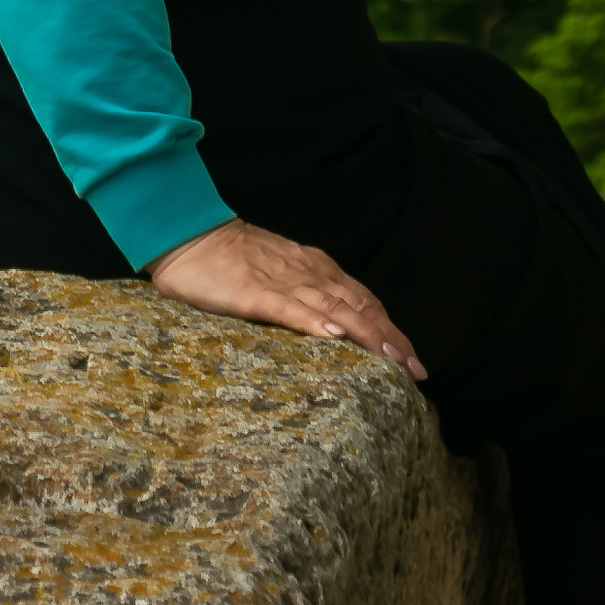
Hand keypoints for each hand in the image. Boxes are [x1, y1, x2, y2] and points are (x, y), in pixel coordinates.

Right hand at [144, 217, 425, 382]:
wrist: (188, 235)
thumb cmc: (228, 260)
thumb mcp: (278, 276)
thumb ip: (304, 297)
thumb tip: (333, 329)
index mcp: (315, 270)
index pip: (363, 301)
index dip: (390, 329)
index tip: (411, 359)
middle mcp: (309, 273)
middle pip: (360, 307)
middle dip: (391, 338)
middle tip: (415, 370)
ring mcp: (283, 281)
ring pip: (335, 309)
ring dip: (367, 335)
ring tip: (392, 359)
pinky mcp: (254, 291)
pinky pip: (290, 307)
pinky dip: (315, 322)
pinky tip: (334, 337)